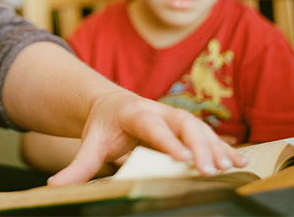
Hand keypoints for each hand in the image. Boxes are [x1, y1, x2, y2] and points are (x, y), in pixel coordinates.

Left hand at [47, 91, 246, 185]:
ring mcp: (173, 116)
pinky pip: (208, 134)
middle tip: (210, 171)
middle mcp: (157, 110)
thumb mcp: (90, 144)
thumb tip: (53, 188)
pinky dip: (224, 148)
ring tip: (231, 169)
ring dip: (216, 147)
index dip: (168, 141)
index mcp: (134, 113)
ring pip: (200, 128)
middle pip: (183, 123)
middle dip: (198, 145)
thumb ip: (77, 167)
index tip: (182, 159)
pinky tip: (240, 164)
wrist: (111, 104)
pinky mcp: (184, 126)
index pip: (152, 126)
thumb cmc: (103, 126)